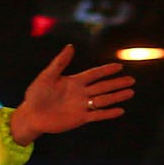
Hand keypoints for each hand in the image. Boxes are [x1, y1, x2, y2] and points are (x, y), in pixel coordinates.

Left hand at [9, 46, 138, 140]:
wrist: (31, 115)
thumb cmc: (36, 94)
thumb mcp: (47, 76)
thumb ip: (60, 63)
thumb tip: (70, 46)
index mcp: (74, 81)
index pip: (94, 74)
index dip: (106, 71)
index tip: (119, 67)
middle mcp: (81, 93)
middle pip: (103, 86)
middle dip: (117, 83)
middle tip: (132, 80)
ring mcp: (81, 106)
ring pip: (103, 100)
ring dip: (117, 96)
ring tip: (130, 92)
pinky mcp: (80, 118)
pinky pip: (97, 115)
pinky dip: (108, 113)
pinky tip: (120, 110)